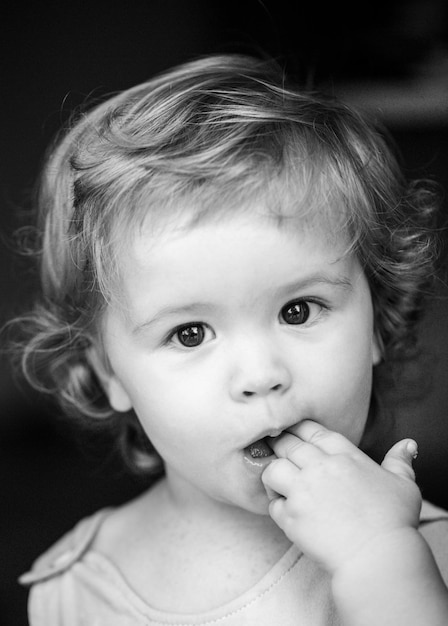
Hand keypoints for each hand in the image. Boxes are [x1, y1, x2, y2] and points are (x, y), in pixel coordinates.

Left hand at [261, 420, 421, 574]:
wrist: (379, 558)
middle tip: (276, 451)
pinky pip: (273, 504)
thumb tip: (407, 445)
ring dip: (273, 475)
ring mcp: (303, 491)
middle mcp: (320, 467)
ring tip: (280, 484)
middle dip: (280, 446)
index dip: (299, 429)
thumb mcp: (403, 485)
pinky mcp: (291, 516)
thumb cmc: (394, 522)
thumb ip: (399, 461)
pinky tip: (286, 510)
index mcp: (344, 455)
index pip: (312, 430)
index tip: (293, 433)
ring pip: (272, 469)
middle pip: (287, 444)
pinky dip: (276, 506)